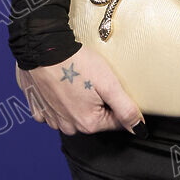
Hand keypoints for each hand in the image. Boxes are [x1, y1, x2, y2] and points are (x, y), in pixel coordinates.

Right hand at [16, 45, 146, 137]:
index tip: (111, 85)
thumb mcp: (109, 84)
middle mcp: (68, 126)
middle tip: (94, 79)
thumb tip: (139, 129)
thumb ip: (126, 109)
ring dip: (79, 100)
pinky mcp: (39, 108)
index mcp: (88, 123)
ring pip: (74, 114)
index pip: (115, 121)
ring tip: (78, 79)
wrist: (44, 50)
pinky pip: (55, 110)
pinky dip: (59, 99)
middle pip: (95, 117)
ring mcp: (52, 119)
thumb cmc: (77, 64)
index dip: (118, 101)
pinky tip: (61, 85)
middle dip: (99, 101)